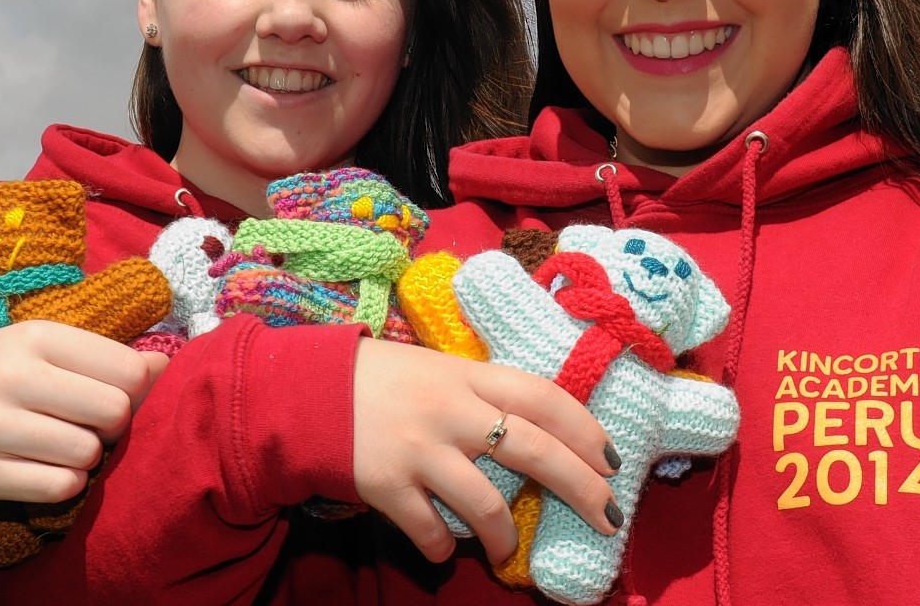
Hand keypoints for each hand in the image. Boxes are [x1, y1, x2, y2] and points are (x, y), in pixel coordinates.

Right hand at [0, 320, 168, 502]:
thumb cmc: (2, 371)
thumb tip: (166, 366)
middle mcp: (11, 377)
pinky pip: (57, 488)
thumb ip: (107, 356)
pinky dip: (66, 484)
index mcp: (36, 336)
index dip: (135, 389)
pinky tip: (50, 469)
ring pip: (87, 454)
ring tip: (68, 444)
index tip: (112, 393)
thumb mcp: (48, 347)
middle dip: (114, 424)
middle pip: (113, 412)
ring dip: (89, 457)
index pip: (127, 370)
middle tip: (92, 424)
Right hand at [352, 337, 619, 563]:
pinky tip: (445, 550)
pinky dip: (444, 549)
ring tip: (509, 550)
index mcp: (467, 375)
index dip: (585, 429)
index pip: (542, 396)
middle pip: (533, 449)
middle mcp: (450, 409)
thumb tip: (543, 430)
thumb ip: (484, 393)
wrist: (307, 391)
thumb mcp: (439, 369)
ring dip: (506, 536)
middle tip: (608, 518)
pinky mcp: (386, 485)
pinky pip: (431, 532)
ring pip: (486, 504)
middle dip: (580, 487)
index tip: (611, 460)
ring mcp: (419, 449)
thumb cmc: (383, 380)